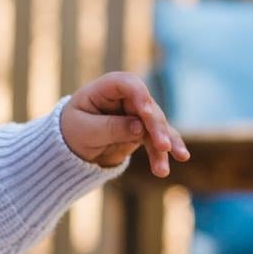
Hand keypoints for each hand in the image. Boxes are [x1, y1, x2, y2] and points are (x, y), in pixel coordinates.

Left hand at [59, 71, 188, 175]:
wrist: (71, 145)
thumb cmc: (73, 130)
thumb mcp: (86, 131)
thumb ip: (111, 127)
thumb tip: (140, 128)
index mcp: (107, 87)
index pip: (127, 83)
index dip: (140, 96)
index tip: (146, 113)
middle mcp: (127, 97)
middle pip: (148, 107)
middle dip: (156, 128)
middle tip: (163, 147)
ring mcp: (137, 114)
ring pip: (156, 126)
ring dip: (163, 146)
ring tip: (163, 169)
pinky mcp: (143, 130)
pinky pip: (156, 139)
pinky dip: (164, 152)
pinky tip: (181, 157)